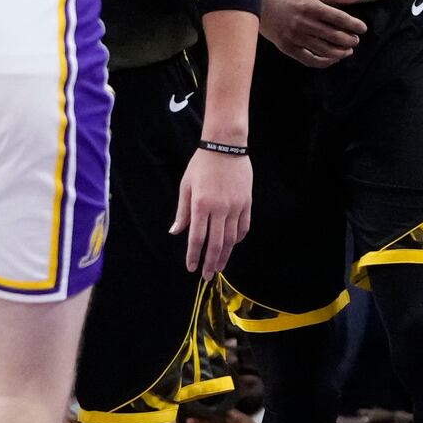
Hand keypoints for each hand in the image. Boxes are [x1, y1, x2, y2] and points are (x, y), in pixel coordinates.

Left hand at [171, 148, 252, 276]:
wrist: (225, 147)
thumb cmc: (201, 165)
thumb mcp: (186, 186)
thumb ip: (182, 211)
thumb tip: (176, 231)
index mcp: (200, 205)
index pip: (196, 238)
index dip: (193, 255)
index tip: (191, 267)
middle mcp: (219, 209)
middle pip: (216, 243)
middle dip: (211, 262)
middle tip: (207, 276)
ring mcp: (235, 207)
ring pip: (231, 238)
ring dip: (225, 255)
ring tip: (220, 266)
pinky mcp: (247, 203)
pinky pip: (244, 227)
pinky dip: (238, 239)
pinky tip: (233, 245)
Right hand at [260, 0, 366, 67]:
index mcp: (311, 6)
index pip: (339, 18)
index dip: (354, 24)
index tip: (363, 28)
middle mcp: (304, 23)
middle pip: (333, 36)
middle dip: (349, 39)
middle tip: (355, 40)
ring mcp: (295, 37)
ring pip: (323, 50)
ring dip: (340, 52)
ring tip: (348, 51)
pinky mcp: (286, 47)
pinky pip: (308, 60)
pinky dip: (323, 62)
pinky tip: (332, 60)